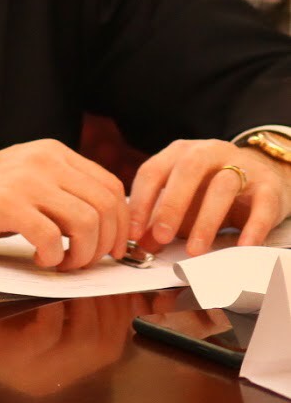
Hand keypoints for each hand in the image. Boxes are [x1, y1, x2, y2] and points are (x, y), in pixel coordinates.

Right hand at [0, 143, 126, 268]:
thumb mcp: (25, 180)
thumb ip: (61, 191)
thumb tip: (106, 224)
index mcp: (52, 152)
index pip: (111, 187)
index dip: (119, 223)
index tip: (108, 246)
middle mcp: (43, 160)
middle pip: (106, 205)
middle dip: (105, 243)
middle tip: (85, 261)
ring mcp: (24, 180)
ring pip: (86, 222)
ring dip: (82, 253)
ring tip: (63, 263)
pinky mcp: (5, 204)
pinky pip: (51, 237)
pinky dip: (53, 257)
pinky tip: (39, 259)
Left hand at [128, 139, 288, 257]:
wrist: (265, 175)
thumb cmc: (212, 189)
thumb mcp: (183, 201)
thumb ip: (160, 219)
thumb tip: (141, 243)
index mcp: (179, 153)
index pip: (152, 172)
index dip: (140, 203)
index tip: (133, 233)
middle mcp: (209, 152)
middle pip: (187, 171)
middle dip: (171, 206)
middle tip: (161, 237)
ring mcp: (242, 166)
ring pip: (223, 187)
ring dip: (206, 221)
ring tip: (195, 250)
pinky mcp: (269, 185)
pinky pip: (262, 205)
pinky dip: (253, 227)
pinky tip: (242, 246)